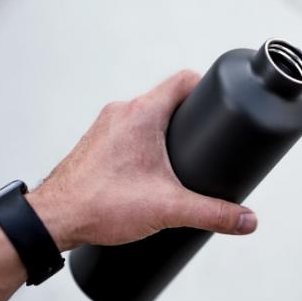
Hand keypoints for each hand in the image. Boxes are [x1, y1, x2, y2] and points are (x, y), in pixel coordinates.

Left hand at [26, 70, 257, 250]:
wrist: (53, 220)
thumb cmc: (101, 205)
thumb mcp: (169, 209)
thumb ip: (213, 214)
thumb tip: (248, 220)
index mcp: (142, 114)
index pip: (184, 80)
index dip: (209, 88)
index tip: (222, 106)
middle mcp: (122, 112)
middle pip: (168, 99)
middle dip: (191, 118)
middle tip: (208, 140)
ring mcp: (105, 126)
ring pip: (147, 115)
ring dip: (166, 131)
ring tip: (182, 158)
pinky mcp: (96, 142)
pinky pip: (129, 130)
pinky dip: (145, 143)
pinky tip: (151, 170)